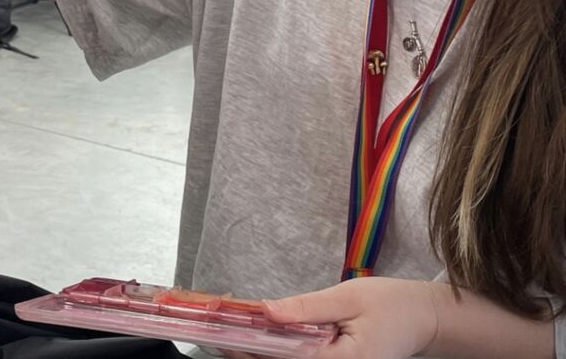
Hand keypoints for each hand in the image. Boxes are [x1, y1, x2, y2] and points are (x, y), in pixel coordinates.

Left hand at [222, 278, 437, 358]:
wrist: (427, 320)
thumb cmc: (393, 305)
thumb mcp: (348, 297)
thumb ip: (307, 307)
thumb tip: (267, 310)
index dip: (253, 350)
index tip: (225, 337)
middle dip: (254, 352)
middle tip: (224, 333)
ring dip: (266, 353)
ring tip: (238, 333)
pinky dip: (284, 352)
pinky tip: (266, 339)